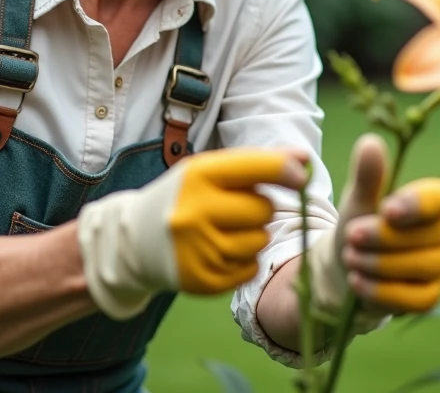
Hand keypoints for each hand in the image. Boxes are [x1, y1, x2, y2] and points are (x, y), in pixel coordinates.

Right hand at [77, 147, 307, 319]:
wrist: (133, 240)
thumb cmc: (183, 198)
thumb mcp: (208, 171)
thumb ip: (256, 164)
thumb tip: (306, 160)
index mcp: (197, 176)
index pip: (254, 168)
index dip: (285, 169)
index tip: (302, 172)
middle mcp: (194, 212)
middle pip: (264, 210)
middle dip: (259, 209)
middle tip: (235, 209)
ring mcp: (196, 249)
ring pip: (260, 242)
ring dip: (253, 235)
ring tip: (225, 230)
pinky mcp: (200, 280)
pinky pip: (249, 270)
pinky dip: (244, 261)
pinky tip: (220, 251)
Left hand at [309, 134, 439, 317]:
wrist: (344, 266)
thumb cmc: (357, 223)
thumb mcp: (356, 199)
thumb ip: (366, 175)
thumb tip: (371, 143)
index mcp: (431, 202)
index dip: (418, 204)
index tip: (386, 209)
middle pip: (431, 236)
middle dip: (386, 238)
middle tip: (351, 235)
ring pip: (423, 267)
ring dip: (380, 264)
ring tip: (350, 257)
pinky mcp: (430, 296)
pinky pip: (417, 299)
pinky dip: (383, 292)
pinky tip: (357, 283)